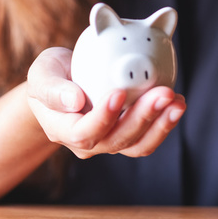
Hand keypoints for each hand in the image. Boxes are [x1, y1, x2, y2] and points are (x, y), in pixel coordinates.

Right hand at [27, 47, 185, 159]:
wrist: (63, 85)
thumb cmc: (51, 76)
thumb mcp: (41, 74)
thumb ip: (51, 88)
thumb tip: (74, 101)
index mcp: (63, 130)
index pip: (84, 132)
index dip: (103, 117)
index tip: (119, 92)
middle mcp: (88, 143)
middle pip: (117, 139)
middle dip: (143, 117)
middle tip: (163, 92)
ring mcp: (109, 142)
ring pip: (137, 144)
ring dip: (160, 125)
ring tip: (177, 101)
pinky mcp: (127, 136)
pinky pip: (147, 138)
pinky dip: (164, 123)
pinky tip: (177, 102)